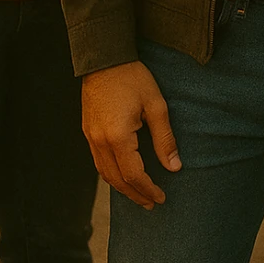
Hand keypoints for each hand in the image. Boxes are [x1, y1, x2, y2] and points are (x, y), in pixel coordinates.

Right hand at [81, 60, 181, 208]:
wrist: (105, 58)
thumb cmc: (133, 78)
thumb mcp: (156, 105)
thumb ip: (164, 139)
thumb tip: (175, 167)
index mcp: (118, 137)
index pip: (133, 175)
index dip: (148, 189)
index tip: (161, 197)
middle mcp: (100, 142)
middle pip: (117, 180)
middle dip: (135, 195)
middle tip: (152, 204)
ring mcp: (91, 137)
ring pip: (105, 173)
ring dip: (122, 188)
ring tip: (139, 195)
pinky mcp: (88, 131)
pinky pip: (98, 162)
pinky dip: (111, 174)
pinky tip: (122, 175)